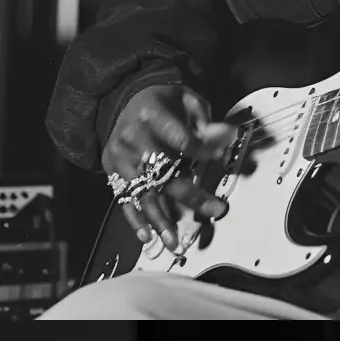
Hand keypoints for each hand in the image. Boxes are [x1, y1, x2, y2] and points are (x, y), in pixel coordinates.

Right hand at [102, 84, 240, 252]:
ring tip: (172, 240)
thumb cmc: (163, 103)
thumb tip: (227, 137)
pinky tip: (146, 236)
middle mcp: (132, 139)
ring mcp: (120, 157)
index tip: (221, 159)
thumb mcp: (187, 100)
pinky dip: (135, 218)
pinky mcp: (112, 170)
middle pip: (162, 171)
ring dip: (159, 218)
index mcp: (152, 116)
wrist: (124, 99)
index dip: (202, 150)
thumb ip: (206, 120)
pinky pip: (124, 198)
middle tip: (213, 210)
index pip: (180, 138)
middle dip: (189, 195)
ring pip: (142, 192)